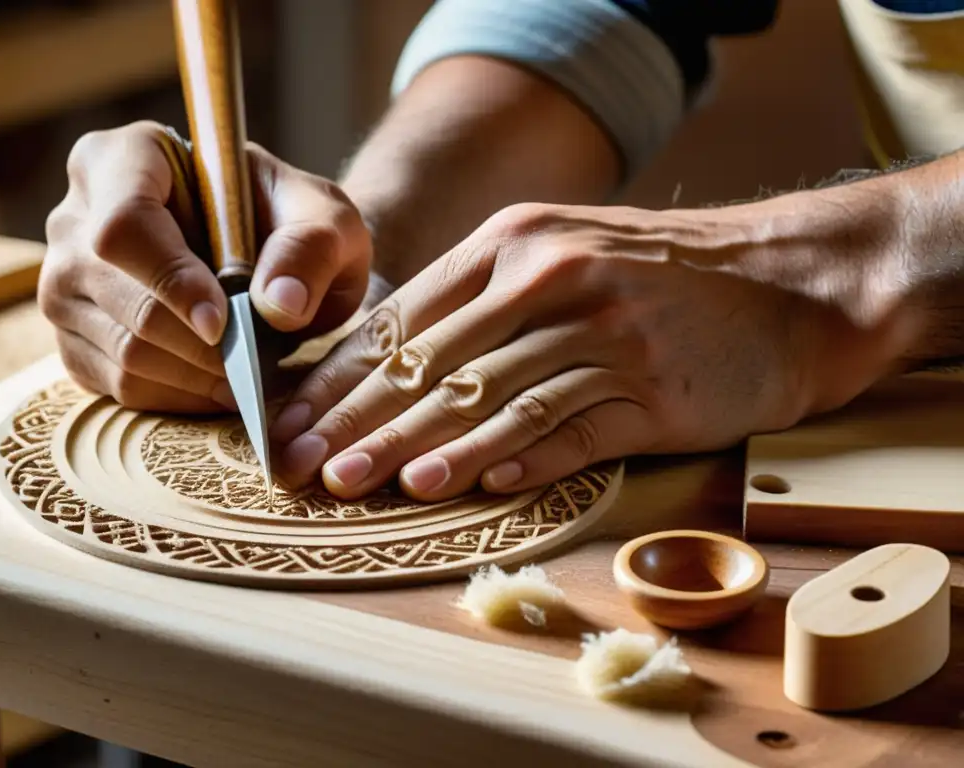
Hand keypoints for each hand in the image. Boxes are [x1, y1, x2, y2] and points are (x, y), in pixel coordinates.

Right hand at [40, 120, 371, 411]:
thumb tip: (280, 305)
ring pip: (122, 350)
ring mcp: (66, 282)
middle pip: (124, 299)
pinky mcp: (75, 338)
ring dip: (197, 375)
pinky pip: (118, 385)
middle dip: (201, 344)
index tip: (224, 322)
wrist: (279, 263)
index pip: (124, 224)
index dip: (171, 280)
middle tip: (258, 357)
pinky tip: (219, 384)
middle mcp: (77, 217)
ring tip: (248, 371)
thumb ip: (312, 249)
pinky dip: (179, 397)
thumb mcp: (329, 222)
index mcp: (127, 158)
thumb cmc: (296, 227)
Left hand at [268, 200, 910, 499]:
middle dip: (366, 421)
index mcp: (518, 242)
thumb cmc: (663, 275)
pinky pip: (572, 430)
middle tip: (312, 468)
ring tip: (377, 486)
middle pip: (439, 363)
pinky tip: (473, 486)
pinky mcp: (655, 389)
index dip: (348, 376)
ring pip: (497, 400)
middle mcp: (555, 279)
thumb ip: (484, 302)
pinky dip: (519, 460)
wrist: (791, 280)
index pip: (409, 317)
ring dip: (431, 448)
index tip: (300, 421)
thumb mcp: (567, 254)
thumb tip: (396, 367)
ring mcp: (608, 334)